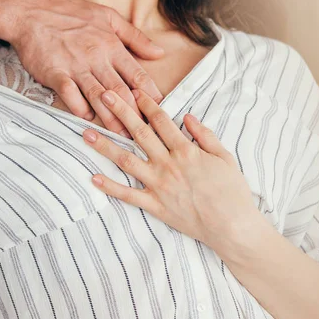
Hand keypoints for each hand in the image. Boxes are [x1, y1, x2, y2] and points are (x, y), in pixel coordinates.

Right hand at [1, 0, 163, 135]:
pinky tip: (86, 119)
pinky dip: (79, 108)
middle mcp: (97, 57)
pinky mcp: (55, 72)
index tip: (157, 111)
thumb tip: (159, 53)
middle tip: (142, 132)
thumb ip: (135, 36)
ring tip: (121, 135)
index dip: (150, 96)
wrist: (31, 10)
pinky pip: (70, 95)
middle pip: (121, 91)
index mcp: (112, 45)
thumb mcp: (108, 17)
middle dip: (134, 114)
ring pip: (98, 97)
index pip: (138, 75)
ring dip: (111, 118)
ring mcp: (75, 66)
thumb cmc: (71, 13)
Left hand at [82, 89, 259, 251]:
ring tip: (86, 133)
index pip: (161, 121)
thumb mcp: (224, 157)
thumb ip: (205, 135)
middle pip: (139, 133)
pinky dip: (110, 187)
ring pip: (126, 161)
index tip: (134, 90)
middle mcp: (168, 164)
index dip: (146, 104)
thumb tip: (187, 116)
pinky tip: (93, 177)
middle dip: (121, 112)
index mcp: (186, 150)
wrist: (232, 227)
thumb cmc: (232, 192)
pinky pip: (128, 196)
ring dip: (105, 146)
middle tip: (104, 94)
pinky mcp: (155, 206)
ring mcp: (159, 185)